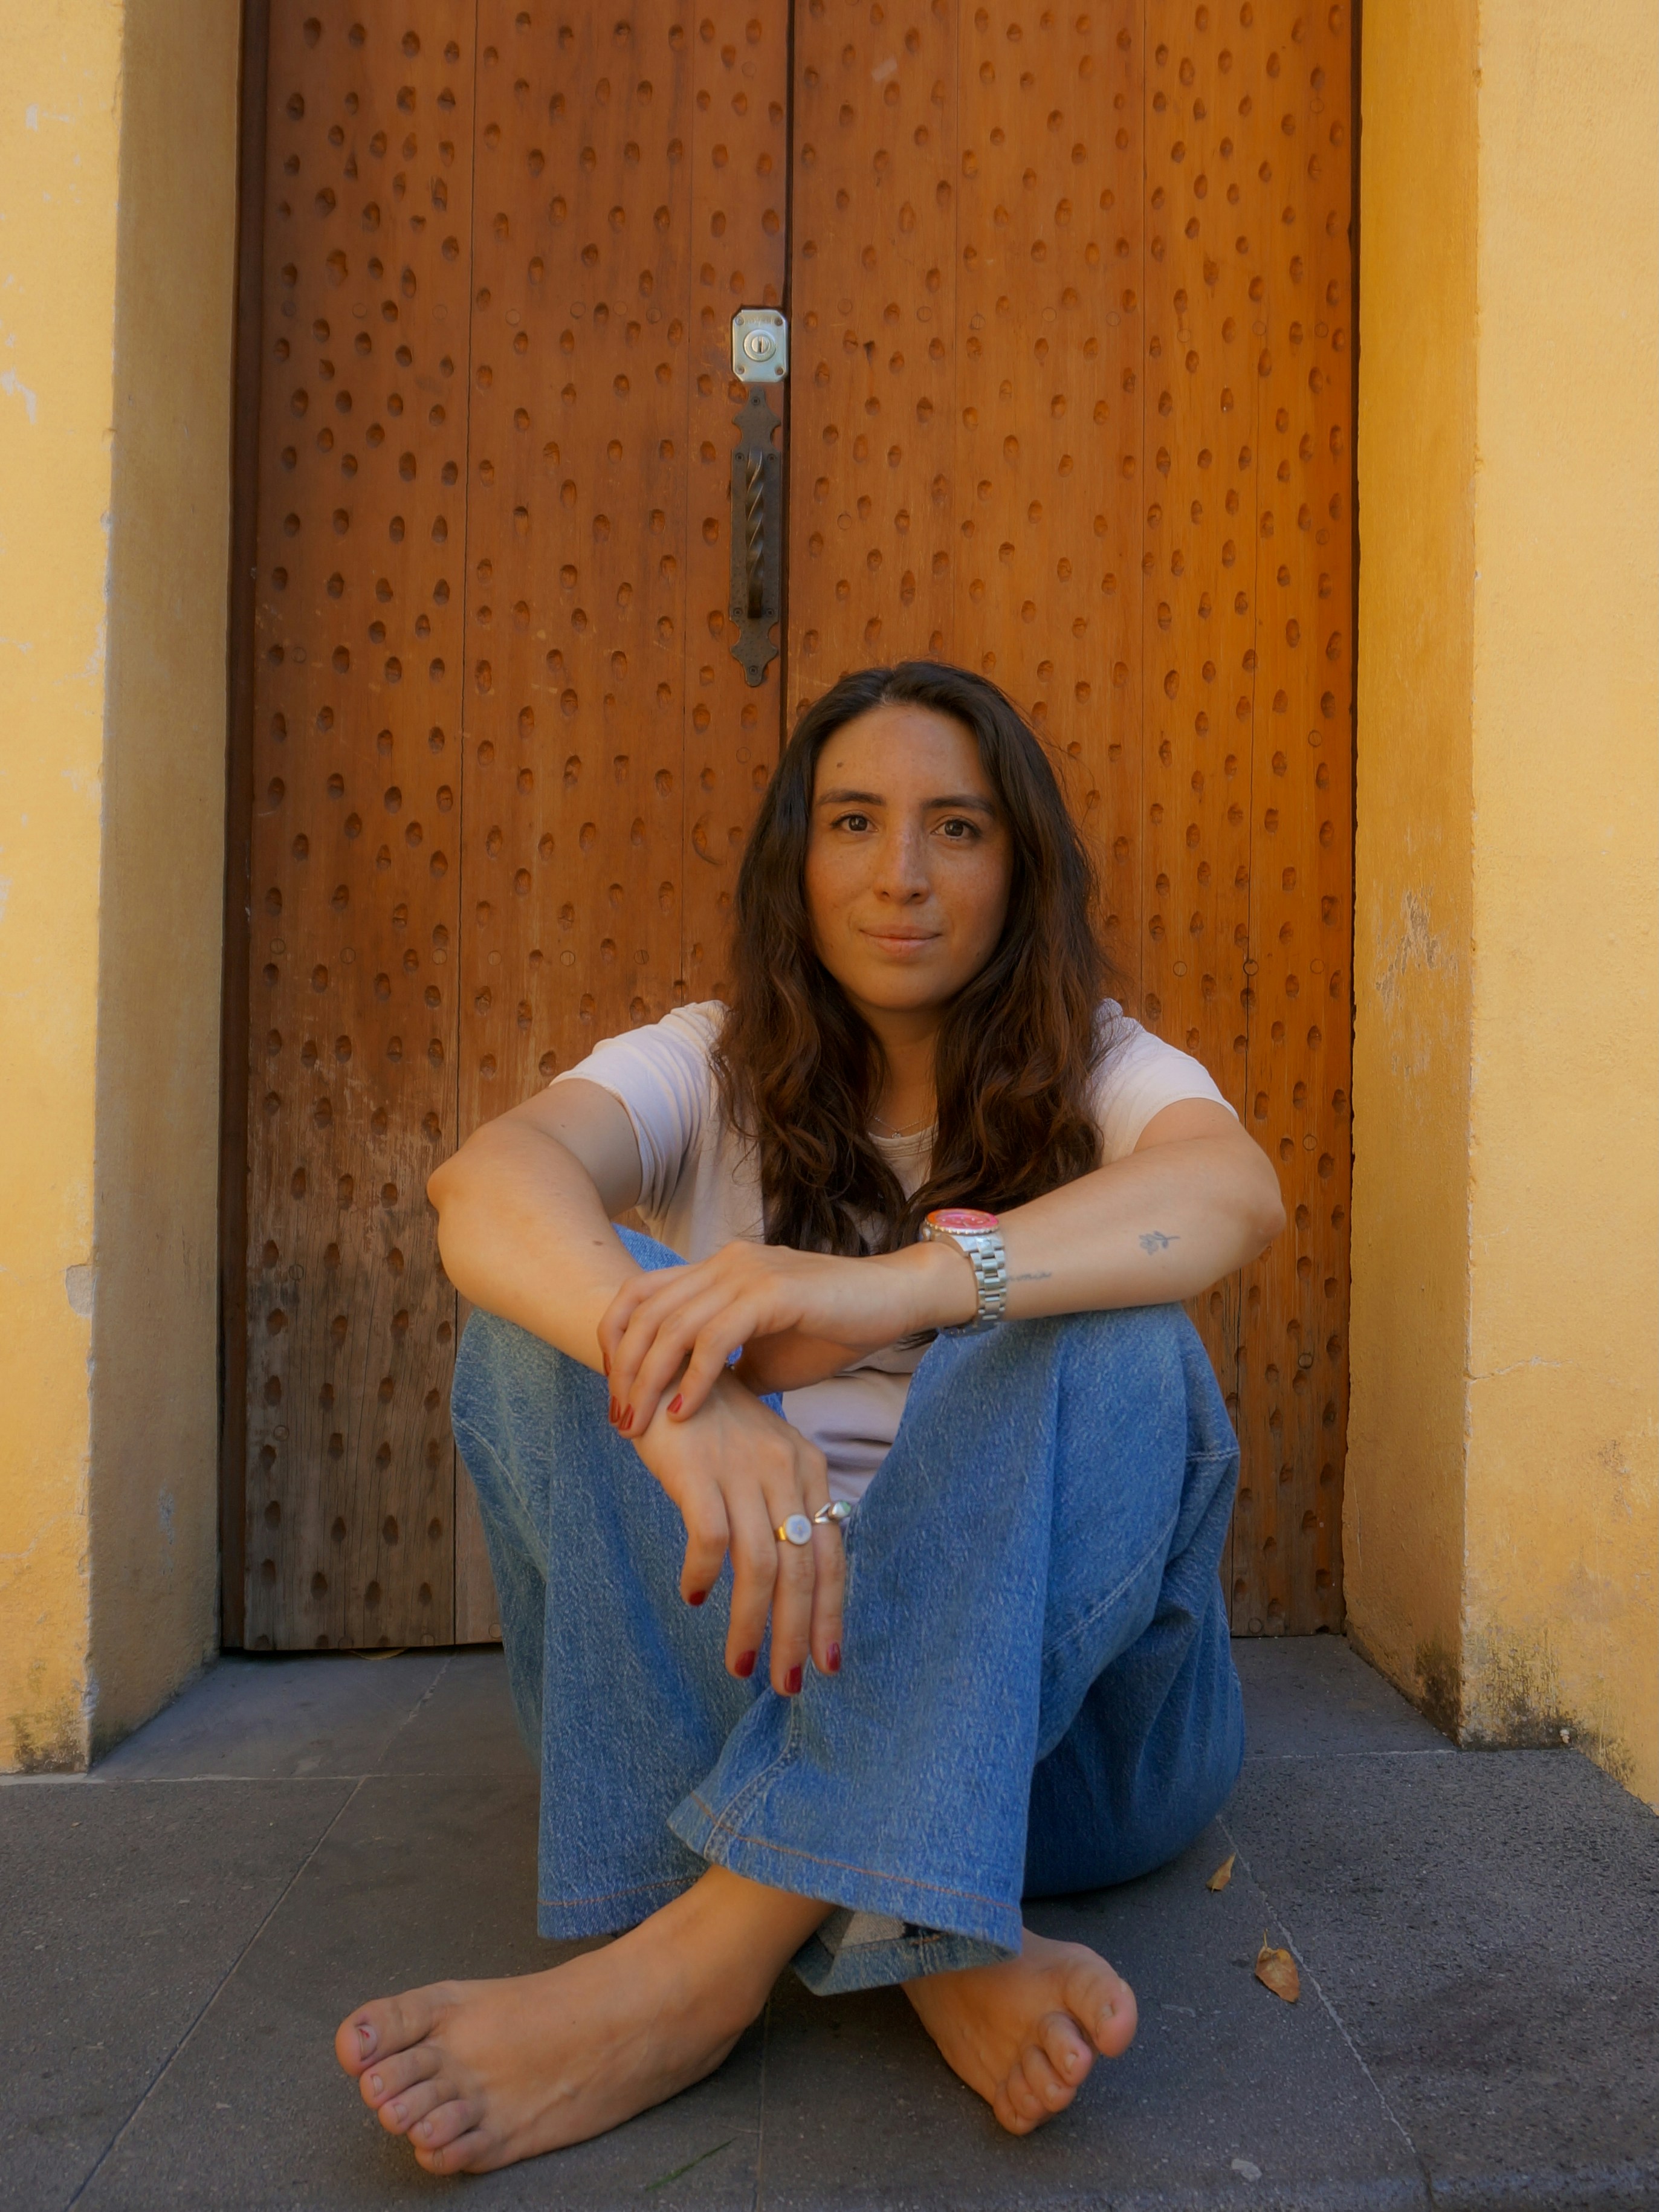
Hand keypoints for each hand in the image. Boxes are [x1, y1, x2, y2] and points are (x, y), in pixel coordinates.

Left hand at [598, 1236, 974, 1435]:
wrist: (893, 1301)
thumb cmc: (833, 1329)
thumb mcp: (766, 1357)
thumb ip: (727, 1371)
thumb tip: (695, 1405)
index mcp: (717, 1270)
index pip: (640, 1294)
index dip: (616, 1339)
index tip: (614, 1389)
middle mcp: (723, 1263)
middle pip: (645, 1312)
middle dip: (624, 1370)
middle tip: (619, 1420)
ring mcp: (747, 1273)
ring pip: (673, 1326)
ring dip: (649, 1380)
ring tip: (640, 1424)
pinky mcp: (772, 1292)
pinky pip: (715, 1338)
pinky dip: (693, 1379)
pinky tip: (684, 1413)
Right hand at [628, 1370, 844, 1691]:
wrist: (661, 1361)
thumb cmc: (710, 1422)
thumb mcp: (759, 1460)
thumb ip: (780, 1508)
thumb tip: (790, 1581)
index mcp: (807, 1469)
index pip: (831, 1555)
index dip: (831, 1613)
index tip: (827, 1664)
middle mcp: (785, 1470)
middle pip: (801, 1570)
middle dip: (797, 1635)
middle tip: (787, 1685)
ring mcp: (743, 1470)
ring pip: (760, 1565)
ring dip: (751, 1624)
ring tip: (739, 1666)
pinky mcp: (699, 1470)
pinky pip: (711, 1538)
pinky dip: (704, 1574)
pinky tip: (693, 1595)